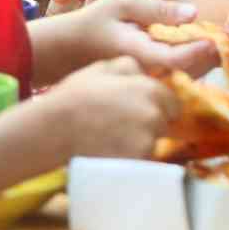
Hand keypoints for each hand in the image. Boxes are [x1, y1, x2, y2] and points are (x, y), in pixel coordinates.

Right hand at [36, 0, 222, 82]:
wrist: (67, 50)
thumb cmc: (95, 21)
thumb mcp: (123, 4)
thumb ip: (157, 9)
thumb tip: (193, 13)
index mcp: (137, 52)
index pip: (176, 59)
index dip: (200, 50)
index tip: (216, 38)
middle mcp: (143, 75)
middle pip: (186, 74)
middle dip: (208, 58)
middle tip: (226, 39)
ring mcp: (143, 85)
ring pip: (182, 81)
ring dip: (202, 65)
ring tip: (215, 44)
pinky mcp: (144, 88)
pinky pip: (173, 82)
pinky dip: (189, 69)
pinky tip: (197, 52)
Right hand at [38, 57, 181, 160]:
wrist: (55, 128)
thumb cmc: (76, 95)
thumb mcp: (103, 68)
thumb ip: (131, 67)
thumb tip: (145, 73)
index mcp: (151, 91)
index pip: (173, 104)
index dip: (158, 109)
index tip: (140, 114)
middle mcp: (154, 116)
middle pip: (163, 126)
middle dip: (149, 127)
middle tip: (122, 128)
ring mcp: (147, 141)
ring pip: (152, 145)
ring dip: (139, 145)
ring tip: (113, 141)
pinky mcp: (135, 162)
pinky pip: (139, 162)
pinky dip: (130, 160)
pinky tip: (110, 153)